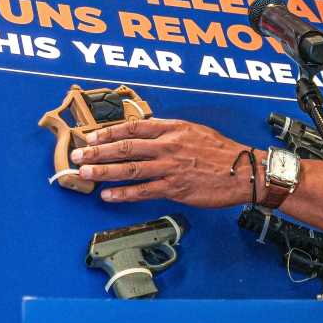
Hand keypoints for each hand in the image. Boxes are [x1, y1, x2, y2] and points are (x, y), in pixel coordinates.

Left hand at [70, 117, 255, 207]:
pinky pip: (144, 191)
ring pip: (130, 168)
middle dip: (97, 150)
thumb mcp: (194, 131)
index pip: (133, 126)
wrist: (245, 171)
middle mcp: (168, 146)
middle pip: (125, 147)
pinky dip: (124, 194)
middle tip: (77, 154)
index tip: (90, 135)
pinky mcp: (175, 188)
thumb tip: (144, 134)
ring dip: (104, 171)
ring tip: (85, 172)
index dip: (109, 131)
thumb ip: (168, 132)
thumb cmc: (221, 152)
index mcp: (172, 129)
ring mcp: (170, 167)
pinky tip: (108, 195)